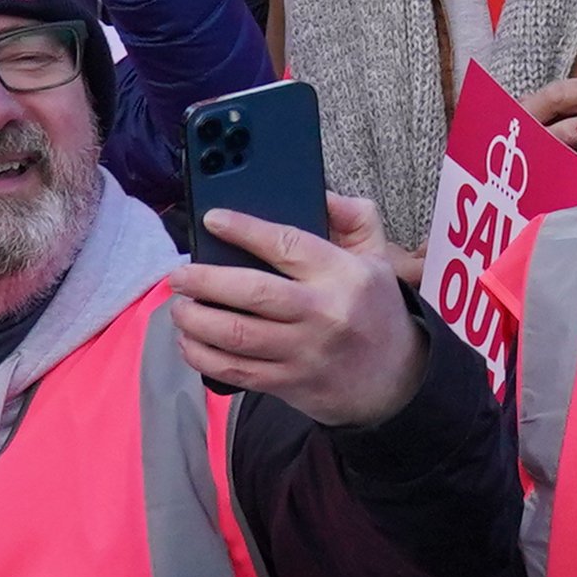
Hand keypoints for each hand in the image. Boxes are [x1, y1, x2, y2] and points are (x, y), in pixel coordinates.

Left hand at [171, 194, 428, 430]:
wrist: (397, 379)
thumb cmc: (377, 310)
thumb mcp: (378, 256)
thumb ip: (352, 217)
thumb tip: (317, 193)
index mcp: (343, 274)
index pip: (287, 244)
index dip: (244, 230)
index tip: (212, 219)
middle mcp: (322, 312)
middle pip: (251, 293)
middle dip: (205, 281)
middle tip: (180, 275)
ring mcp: (302, 352)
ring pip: (236, 335)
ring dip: (196, 320)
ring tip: (180, 307)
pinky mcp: (287, 383)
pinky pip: (235, 371)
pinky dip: (203, 357)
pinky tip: (190, 342)